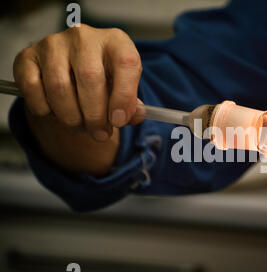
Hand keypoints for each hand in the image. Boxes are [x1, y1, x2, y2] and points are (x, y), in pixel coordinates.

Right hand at [13, 24, 142, 141]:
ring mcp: (53, 44)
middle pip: (90, 78)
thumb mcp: (123, 88)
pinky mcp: (28, 56)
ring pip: (60, 87)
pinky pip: (33, 88)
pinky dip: (44, 109)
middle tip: (100, 134)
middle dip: (95, 115)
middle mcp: (84, 37)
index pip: (126, 63)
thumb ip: (131, 105)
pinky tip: (56, 113)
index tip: (119, 121)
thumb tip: (132, 117)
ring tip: (80, 127)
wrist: (70, 67)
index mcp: (116, 41)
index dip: (124, 96)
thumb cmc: (104, 79)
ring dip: (71, 117)